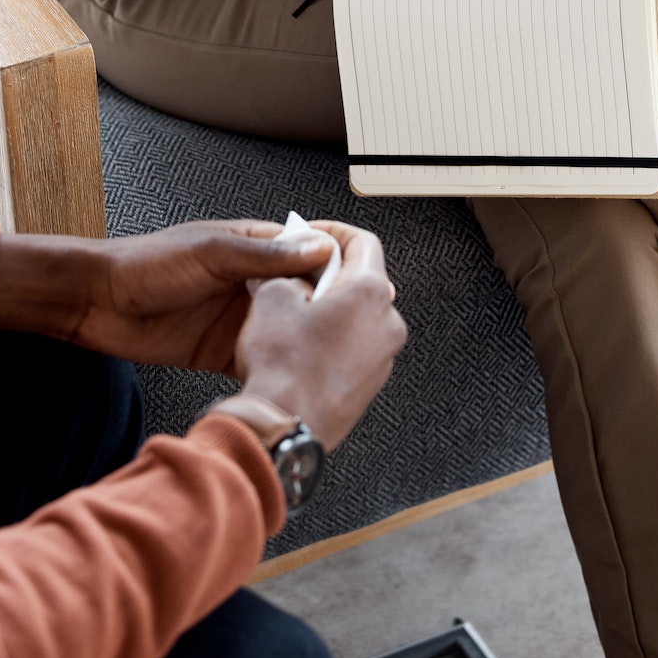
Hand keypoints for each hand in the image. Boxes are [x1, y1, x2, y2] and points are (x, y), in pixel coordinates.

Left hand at [0, 222, 335, 371]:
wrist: (95, 304)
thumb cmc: (145, 264)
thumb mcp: (211, 252)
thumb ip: (264, 256)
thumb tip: (318, 248)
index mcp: (253, 248)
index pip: (309, 251)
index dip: (338, 268)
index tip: (365, 287)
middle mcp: (252, 283)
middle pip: (306, 297)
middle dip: (329, 314)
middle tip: (356, 333)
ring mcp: (239, 319)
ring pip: (288, 333)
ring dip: (305, 345)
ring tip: (332, 362)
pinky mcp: (223, 352)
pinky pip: (261, 361)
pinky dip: (277, 369)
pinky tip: (293, 380)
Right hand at [230, 223, 406, 449]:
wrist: (284, 424)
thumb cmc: (283, 368)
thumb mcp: (271, 297)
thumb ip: (287, 273)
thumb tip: (290, 274)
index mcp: (369, 293)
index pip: (363, 242)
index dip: (332, 233)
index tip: (311, 236)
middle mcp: (386, 324)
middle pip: (363, 280)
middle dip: (329, 274)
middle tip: (296, 276)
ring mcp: (382, 358)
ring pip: (359, 317)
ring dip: (330, 309)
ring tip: (293, 316)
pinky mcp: (369, 384)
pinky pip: (355, 348)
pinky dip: (333, 339)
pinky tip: (301, 348)